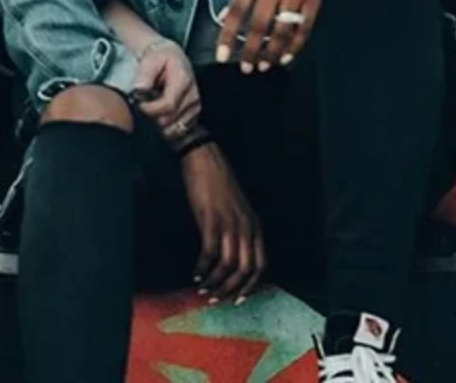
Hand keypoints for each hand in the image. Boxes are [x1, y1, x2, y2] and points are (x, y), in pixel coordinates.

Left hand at [131, 38, 200, 140]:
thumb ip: (144, 75)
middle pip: (169, 120)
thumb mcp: (150, 61)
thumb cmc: (160, 59)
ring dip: (158, 126)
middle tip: (141, 108)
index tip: (138, 104)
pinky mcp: (194, 117)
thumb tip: (138, 90)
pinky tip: (158, 118)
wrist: (173, 58)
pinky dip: (165, 129)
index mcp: (184, 80)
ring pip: (173, 130)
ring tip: (150, 112)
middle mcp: (193, 96)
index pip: (168, 105)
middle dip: (151, 118)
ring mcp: (195, 108)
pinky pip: (178, 132)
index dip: (150, 109)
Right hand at [183, 143, 264, 302]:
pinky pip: (209, 253)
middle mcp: (246, 227)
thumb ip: (240, 228)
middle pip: (245, 270)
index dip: (250, 286)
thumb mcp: (238, 207)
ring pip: (228, 266)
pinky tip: (194, 273)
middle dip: (231, 289)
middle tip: (216, 298)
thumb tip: (232, 253)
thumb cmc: (218, 180)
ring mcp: (229, 224)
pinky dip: (202, 268)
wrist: (203, 157)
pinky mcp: (210, 220)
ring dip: (215, 283)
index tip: (236, 298)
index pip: (261, 265)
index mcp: (255, 225)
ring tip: (203, 289)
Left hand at [216, 0, 375, 72]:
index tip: (222, 55)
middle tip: (246, 67)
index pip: (236, 12)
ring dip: (272, 53)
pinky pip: (304, 28)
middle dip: (251, 52)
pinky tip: (286, 56)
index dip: (227, 37)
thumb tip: (225, 17)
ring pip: (282, 32)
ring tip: (264, 66)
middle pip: (259, 26)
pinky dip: (295, 46)